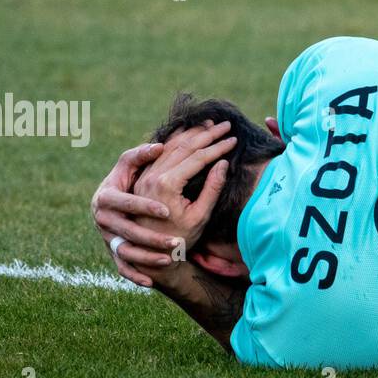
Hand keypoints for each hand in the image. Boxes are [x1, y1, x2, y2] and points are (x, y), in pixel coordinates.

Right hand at [91, 141, 180, 286]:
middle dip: (150, 237)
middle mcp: (104, 219)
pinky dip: (135, 275)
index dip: (144, 206)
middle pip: (126, 231)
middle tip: (174, 242)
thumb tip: (160, 145)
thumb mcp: (130, 169)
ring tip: (170, 260)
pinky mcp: (114, 254)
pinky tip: (150, 283)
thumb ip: (140, 157)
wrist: (124, 212)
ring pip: (126, 253)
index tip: (165, 211)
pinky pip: (123, 268)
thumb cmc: (130, 184)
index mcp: (107, 197)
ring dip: (148, 258)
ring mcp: (108, 239)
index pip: (124, 203)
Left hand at [130, 120, 237, 282]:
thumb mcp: (200, 216)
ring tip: (209, 125)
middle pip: (183, 146)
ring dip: (191, 133)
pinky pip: (161, 152)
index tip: (234, 139)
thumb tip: (223, 164)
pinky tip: (187, 134)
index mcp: (167, 185)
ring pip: (170, 145)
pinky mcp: (143, 177)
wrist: (151, 253)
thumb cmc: (180, 238)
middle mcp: (153, 176)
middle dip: (207, 134)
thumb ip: (212, 189)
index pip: (197, 157)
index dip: (218, 147)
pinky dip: (175, 140)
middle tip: (225, 125)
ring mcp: (145, 175)